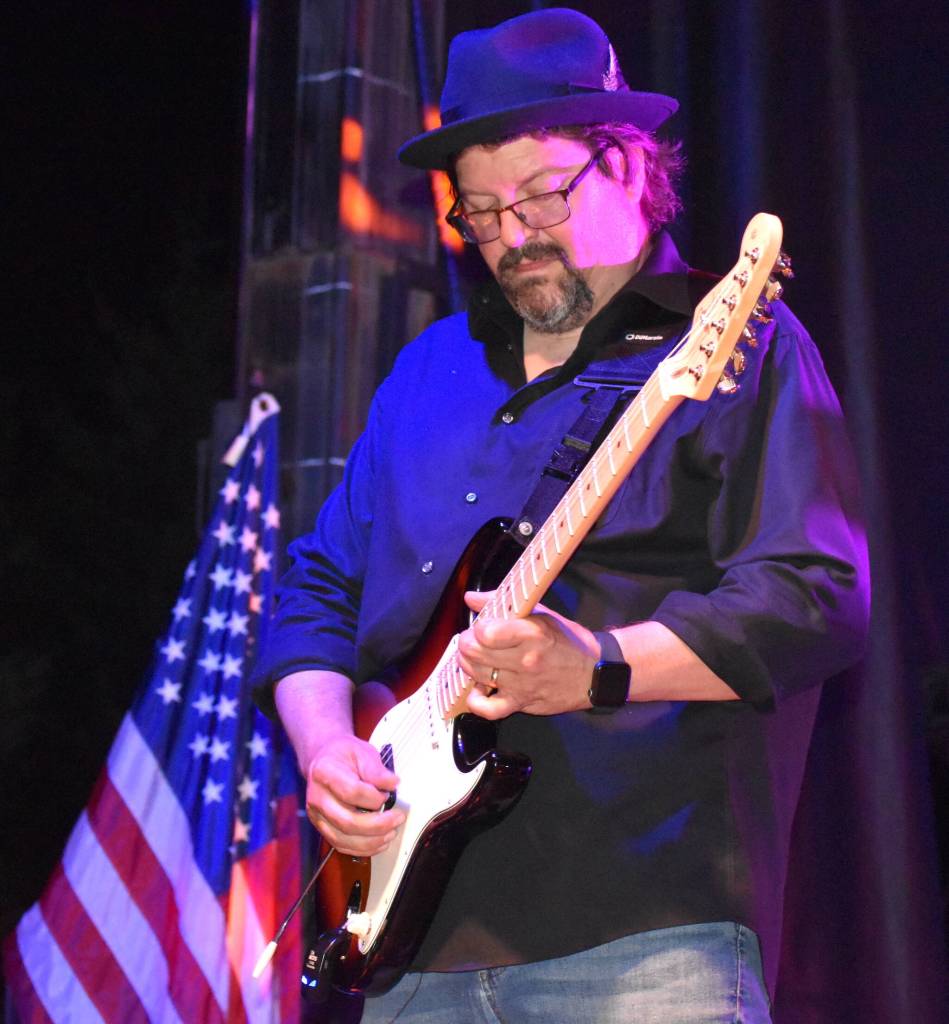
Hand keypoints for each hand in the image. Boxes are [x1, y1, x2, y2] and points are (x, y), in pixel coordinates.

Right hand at [304, 734, 404, 856]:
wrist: (322, 758)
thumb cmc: (343, 754)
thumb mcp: (361, 751)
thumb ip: (376, 769)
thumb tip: (392, 784)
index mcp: (325, 772)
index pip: (352, 792)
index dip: (374, 797)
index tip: (389, 793)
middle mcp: (317, 797)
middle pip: (347, 822)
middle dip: (377, 825)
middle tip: (397, 819)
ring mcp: (317, 815)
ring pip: (343, 839)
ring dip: (371, 841)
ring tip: (391, 832)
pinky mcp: (321, 827)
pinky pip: (340, 845)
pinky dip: (362, 848)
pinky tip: (379, 841)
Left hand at [457, 590, 599, 719]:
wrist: (594, 674)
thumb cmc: (568, 641)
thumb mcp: (541, 614)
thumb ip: (503, 604)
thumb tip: (471, 598)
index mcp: (532, 633)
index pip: (486, 632)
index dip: (477, 627)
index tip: (482, 626)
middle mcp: (525, 660)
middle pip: (475, 652)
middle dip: (466, 643)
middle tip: (472, 640)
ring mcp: (522, 684)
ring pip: (477, 675)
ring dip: (468, 665)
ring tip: (475, 659)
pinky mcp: (521, 703)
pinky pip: (488, 710)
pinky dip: (476, 701)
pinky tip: (479, 688)